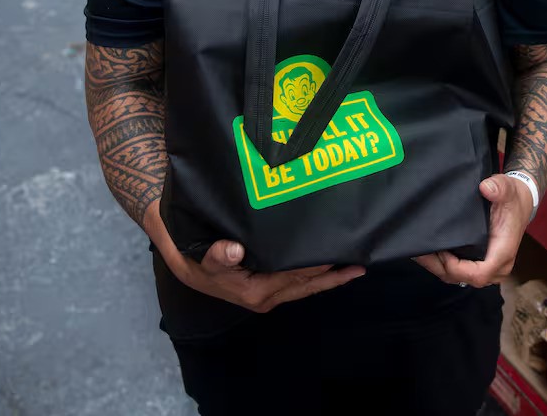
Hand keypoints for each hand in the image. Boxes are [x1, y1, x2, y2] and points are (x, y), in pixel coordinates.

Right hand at [144, 203, 364, 312]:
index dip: (317, 268)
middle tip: (360, 266)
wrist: (186, 265)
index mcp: (257, 291)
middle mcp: (267, 297)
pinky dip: (314, 276)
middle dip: (334, 277)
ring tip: (353, 266)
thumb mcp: (204, 257)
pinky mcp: (268, 287)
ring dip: (328, 278)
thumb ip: (219, 255)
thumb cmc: (198, 259)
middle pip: (307, 286)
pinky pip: (297, 283)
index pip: (295, 277)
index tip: (338, 256)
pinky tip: (327, 266)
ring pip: (305, 286)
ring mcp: (269, 294)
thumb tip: (235, 249)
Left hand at [414, 173, 533, 287]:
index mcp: (503, 253)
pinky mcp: (482, 264)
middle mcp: (498, 267)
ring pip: (460, 278)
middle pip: (464, 279)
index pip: (478, 274)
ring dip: (438, 267)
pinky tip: (430, 253)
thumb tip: (485, 188)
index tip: (441, 251)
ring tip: (419, 252)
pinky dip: (444, 265)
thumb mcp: (507, 188)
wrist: (519, 203)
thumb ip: (498, 187)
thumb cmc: (512, 199)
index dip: (457, 268)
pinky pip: (461, 272)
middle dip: (439, 267)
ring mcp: (489, 268)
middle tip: (419, 251)